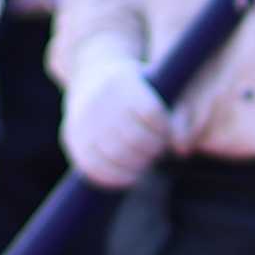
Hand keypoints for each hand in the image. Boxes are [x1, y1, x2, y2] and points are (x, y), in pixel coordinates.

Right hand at [61, 51, 177, 189]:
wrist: (92, 76)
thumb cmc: (137, 87)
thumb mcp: (160, 88)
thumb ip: (180, 115)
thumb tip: (182, 150)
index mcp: (123, 82)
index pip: (151, 112)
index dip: (164, 128)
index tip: (165, 130)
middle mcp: (99, 100)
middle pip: (136, 138)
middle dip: (153, 149)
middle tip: (157, 149)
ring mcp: (83, 121)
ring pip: (117, 155)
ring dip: (138, 165)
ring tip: (145, 161)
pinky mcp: (72, 138)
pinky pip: (94, 167)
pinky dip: (116, 177)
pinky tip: (130, 176)